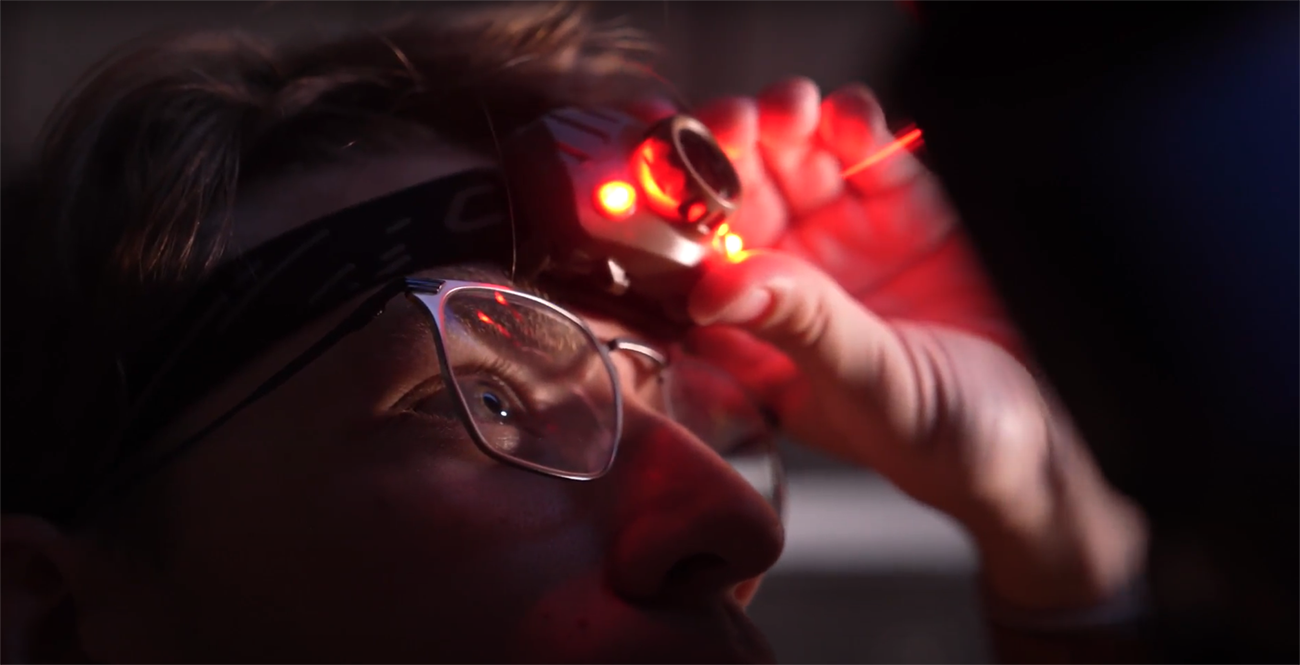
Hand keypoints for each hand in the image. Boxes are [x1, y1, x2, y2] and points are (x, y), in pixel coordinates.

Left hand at [682, 78, 1146, 610]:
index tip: (665, 182)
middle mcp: (793, 284)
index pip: (694, 264)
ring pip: (796, 163)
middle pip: (737, 196)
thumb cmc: (947, 440)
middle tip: (732, 124)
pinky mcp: (909, 213)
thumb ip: (802, 326)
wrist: (1051, 436)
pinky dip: (854, 124)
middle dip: (725, 151)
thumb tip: (714, 284)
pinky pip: (869, 154)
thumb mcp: (868, 387)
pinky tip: (847, 114)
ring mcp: (849, 243)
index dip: (671, 218)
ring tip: (791, 110)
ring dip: (783, 125)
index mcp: (758, 337)